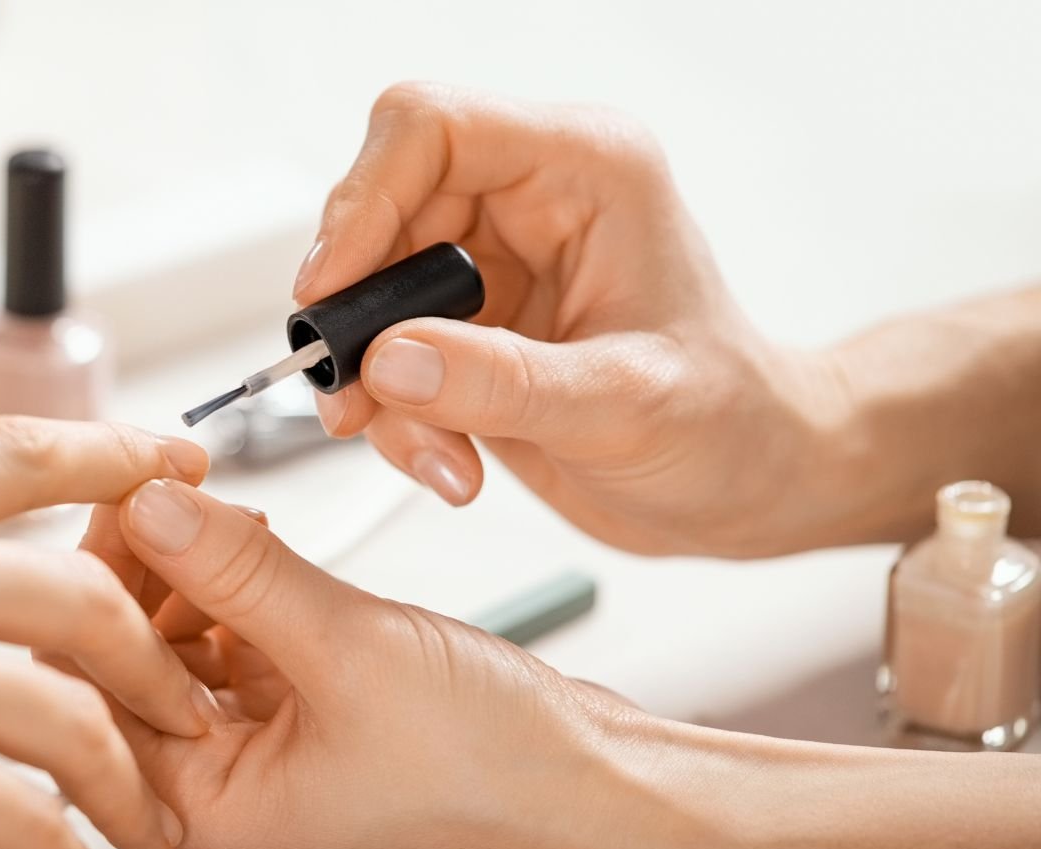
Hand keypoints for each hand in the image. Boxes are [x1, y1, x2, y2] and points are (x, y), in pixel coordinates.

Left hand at [57, 478, 606, 848]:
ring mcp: (253, 751)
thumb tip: (147, 505)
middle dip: (141, 574)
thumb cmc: (488, 767)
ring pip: (173, 642)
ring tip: (226, 514)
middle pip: (122, 663)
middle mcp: (212, 791)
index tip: (122, 504)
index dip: (95, 591)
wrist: (593, 785)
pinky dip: (234, 588)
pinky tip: (257, 543)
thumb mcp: (347, 649)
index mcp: (201, 814)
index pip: (90, 692)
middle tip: (168, 491)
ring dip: (189, 571)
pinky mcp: (293, 712)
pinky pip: (230, 638)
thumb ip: (237, 575)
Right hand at [297, 84, 852, 556]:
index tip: (332, 291)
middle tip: (358, 397)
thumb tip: (388, 359)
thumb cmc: (730, 424)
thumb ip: (502, 381)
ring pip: (368, 295)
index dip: (362, 200)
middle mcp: (528, 203)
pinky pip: (383, 356)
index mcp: (584, 170)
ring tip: (434, 452)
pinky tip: (448, 458)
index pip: (430, 130)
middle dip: (360, 316)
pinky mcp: (464, 329)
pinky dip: (394, 417)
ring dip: (375, 385)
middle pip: (379, 214)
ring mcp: (489, 267)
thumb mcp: (624, 407)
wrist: (747, 486)